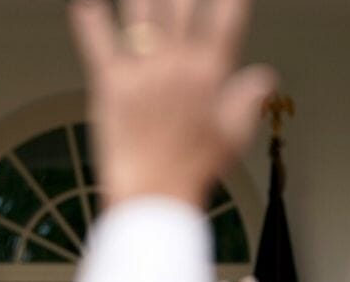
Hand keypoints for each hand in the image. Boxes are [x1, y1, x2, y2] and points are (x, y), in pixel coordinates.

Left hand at [69, 0, 275, 207]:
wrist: (154, 195)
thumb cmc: (192, 171)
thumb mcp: (234, 136)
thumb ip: (248, 99)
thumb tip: (264, 77)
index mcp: (209, 73)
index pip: (224, 16)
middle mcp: (176, 64)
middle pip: (178, 3)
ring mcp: (142, 71)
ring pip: (139, 12)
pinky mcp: (110, 84)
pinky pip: (97, 41)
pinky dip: (90, 18)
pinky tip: (85, 2)